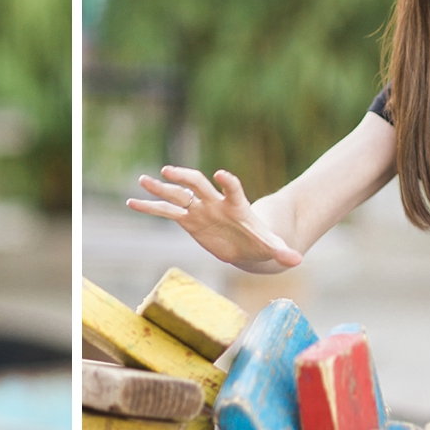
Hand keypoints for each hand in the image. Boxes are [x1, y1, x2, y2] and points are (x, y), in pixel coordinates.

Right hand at [127, 166, 302, 269]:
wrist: (249, 243)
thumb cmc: (261, 241)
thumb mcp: (272, 246)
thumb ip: (282, 251)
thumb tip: (297, 259)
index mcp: (236, 205)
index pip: (232, 188)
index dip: (228, 181)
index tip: (222, 174)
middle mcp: (215, 202)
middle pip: (198, 184)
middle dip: (184, 177)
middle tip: (168, 171)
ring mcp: (199, 209)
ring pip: (178, 194)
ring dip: (160, 188)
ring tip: (142, 180)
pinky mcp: (188, 220)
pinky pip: (166, 211)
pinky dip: (150, 207)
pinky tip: (132, 202)